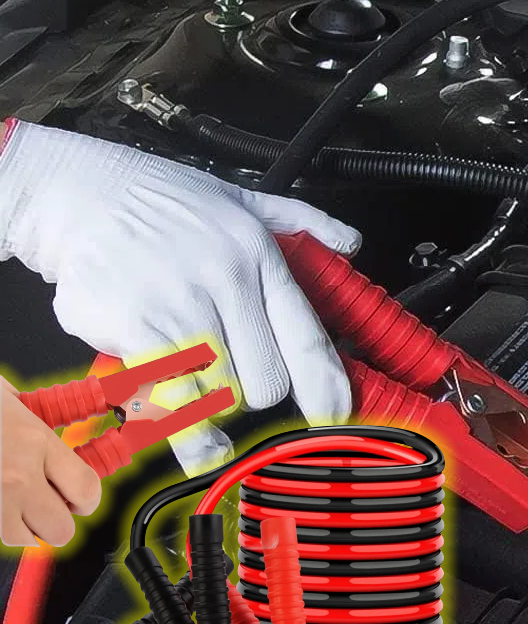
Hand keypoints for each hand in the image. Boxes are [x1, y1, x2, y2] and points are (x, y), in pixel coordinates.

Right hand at [0, 121, 361, 475]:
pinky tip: (182, 430)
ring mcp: (182, 307)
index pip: (306, 336)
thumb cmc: (164, 201)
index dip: (324, 385)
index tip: (331, 414)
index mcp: (259, 256)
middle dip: (254, 394)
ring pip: (221, 396)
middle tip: (232, 378)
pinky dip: (180, 427)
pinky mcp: (135, 328)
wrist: (81, 193)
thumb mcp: (242, 199)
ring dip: (210, 401)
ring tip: (191, 375)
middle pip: (266, 382)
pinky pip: (172, 400)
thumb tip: (350, 241)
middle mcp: (228, 281)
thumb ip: (301, 222)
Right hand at [1, 376, 101, 545]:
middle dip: (58, 519)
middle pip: (59, 528)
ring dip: (23, 526)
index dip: (88, 496)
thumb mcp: (10, 400)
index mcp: (35, 442)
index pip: (86, 489)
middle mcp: (15, 476)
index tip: (82, 494)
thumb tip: (59, 436)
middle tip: (51, 502)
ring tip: (16, 502)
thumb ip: (39, 424)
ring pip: (20, 539)